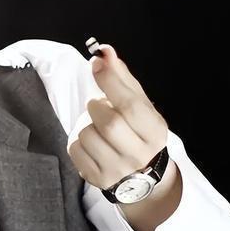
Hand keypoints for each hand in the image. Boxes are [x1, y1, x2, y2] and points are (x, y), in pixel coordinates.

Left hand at [67, 45, 167, 190]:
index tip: (97, 64)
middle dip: (97, 107)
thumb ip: (122, 78)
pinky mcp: (98, 179)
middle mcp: (139, 154)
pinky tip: (91, 143)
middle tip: (99, 106)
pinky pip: (75, 151)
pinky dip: (77, 141)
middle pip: (108, 123)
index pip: (130, 105)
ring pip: (88, 136)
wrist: (142, 177)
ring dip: (86, 125)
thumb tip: (104, 52)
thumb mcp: (139, 106)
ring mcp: (118, 170)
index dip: (110, 81)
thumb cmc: (138, 133)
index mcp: (154, 132)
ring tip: (97, 127)